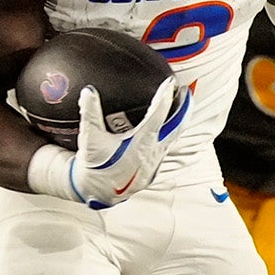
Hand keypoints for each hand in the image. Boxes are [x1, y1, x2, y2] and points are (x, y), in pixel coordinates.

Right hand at [68, 78, 189, 208]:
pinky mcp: (153, 168)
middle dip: (183, 108)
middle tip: (186, 91)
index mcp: (139, 143)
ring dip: (179, 121)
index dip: (164, 98)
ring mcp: (154, 162)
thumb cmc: (94, 165)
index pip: (157, 115)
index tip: (170, 83)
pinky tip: (170, 127)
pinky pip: (167, 147)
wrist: (97, 191)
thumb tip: (88, 91)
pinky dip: (171, 134)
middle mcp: (151, 153)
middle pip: (176, 127)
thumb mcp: (89, 137)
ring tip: (182, 105)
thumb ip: (90, 112)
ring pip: (173, 138)